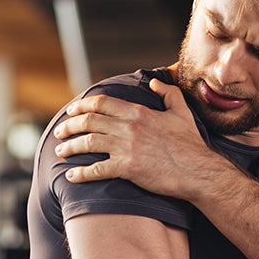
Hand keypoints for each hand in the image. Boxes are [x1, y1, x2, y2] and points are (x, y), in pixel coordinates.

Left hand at [53, 79, 217, 199]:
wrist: (198, 171)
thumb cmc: (190, 144)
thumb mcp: (181, 112)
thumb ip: (167, 93)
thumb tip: (154, 82)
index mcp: (139, 112)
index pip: (102, 103)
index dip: (82, 105)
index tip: (71, 110)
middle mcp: (129, 127)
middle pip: (89, 121)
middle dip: (69, 125)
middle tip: (60, 131)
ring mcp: (127, 148)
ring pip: (88, 143)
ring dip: (70, 146)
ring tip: (60, 151)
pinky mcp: (128, 169)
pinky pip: (97, 170)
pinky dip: (81, 173)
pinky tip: (71, 176)